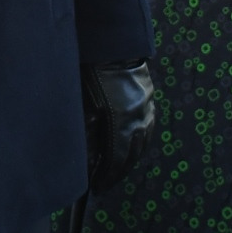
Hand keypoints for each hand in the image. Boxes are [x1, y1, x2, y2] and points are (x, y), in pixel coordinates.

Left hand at [81, 58, 157, 192]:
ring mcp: (147, 108)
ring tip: (118, 169)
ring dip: (131, 158)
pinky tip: (133, 145)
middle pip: (132, 155)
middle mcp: (139, 118)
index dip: (106, 176)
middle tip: (106, 183)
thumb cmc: (90, 72)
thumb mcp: (82, 107)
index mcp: (122, 122)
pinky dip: (140, 141)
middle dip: (118, 172)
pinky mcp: (149, 98)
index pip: (116, 159)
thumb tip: (88, 165)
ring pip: (143, 142)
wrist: (111, 44)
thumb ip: (86, 137)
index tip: (97, 188)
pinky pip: (148, 127)